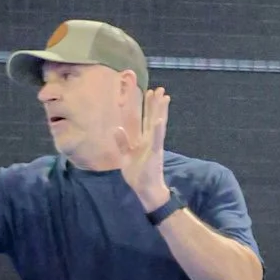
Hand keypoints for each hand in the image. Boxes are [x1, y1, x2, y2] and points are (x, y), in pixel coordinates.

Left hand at [118, 87, 171, 210]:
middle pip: (150, 118)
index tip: (146, 91)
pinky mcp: (155, 153)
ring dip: (159, 111)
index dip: (142, 105)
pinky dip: (156, 130)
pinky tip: (158, 120)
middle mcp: (149, 140)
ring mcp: (153, 145)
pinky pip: (156, 140)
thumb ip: (122, 142)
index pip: (140, 119)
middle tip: (160, 88)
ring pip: (156, 124)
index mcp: (141, 140)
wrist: (146, 191)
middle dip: (154, 103)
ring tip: (164, 97)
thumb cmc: (137, 175)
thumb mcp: (125, 157)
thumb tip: (116, 128)